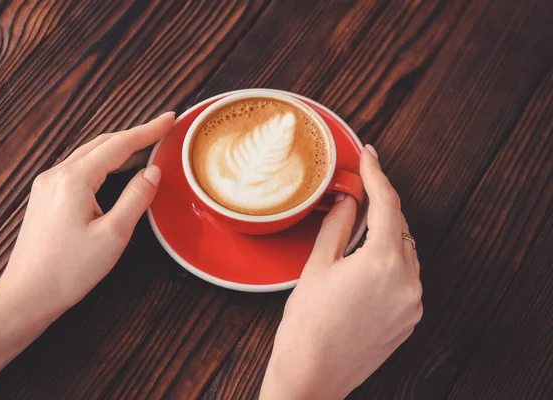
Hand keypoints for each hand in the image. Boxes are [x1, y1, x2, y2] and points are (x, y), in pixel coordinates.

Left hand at [0, 113, 174, 398]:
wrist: (26, 295)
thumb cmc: (68, 270)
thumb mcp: (113, 235)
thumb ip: (136, 198)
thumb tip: (152, 173)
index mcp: (74, 179)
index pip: (119, 144)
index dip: (148, 130)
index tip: (169, 119)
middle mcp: (57, 175)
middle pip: (102, 144)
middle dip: (134, 135)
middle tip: (162, 131)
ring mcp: (47, 185)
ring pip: (89, 155)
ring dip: (118, 148)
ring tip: (146, 148)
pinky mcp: (45, 197)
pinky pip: (78, 168)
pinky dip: (103, 163)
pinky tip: (116, 170)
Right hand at [260, 145, 421, 398]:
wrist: (312, 375)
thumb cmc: (308, 325)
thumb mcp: (317, 266)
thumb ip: (338, 225)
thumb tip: (348, 199)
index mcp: (383, 262)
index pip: (387, 203)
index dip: (377, 174)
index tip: (370, 155)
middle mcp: (407, 281)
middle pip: (401, 226)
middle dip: (382, 204)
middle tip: (361, 187)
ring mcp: (412, 302)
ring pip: (406, 251)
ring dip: (387, 233)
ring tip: (361, 226)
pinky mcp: (409, 318)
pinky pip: (406, 276)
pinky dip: (391, 261)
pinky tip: (367, 262)